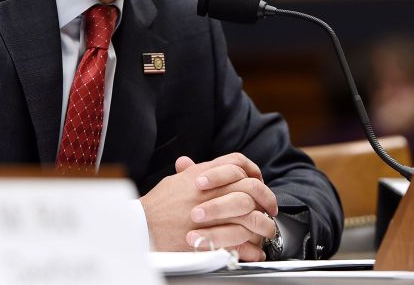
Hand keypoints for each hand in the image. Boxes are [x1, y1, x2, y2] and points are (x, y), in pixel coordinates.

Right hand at [139, 153, 277, 259]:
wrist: (142, 228)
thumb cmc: (156, 206)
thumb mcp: (175, 182)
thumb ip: (192, 172)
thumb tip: (199, 164)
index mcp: (202, 175)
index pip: (236, 163)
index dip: (252, 170)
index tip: (258, 181)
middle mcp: (209, 192)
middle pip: (250, 187)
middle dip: (266, 197)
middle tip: (270, 207)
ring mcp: (212, 215)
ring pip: (250, 216)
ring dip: (263, 224)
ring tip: (267, 230)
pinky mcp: (211, 238)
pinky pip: (240, 242)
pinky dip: (251, 248)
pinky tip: (255, 249)